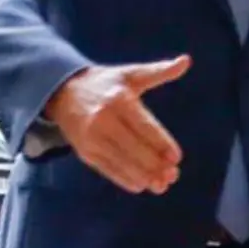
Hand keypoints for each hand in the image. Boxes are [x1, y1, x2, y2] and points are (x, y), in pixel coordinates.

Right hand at [44, 58, 190, 193]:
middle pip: (134, 147)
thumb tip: (186, 61)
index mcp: (118, 99)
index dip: (161, 143)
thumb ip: (159, 71)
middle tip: (173, 175)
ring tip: (161, 185)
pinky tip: (140, 185)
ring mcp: (92, 137)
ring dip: (143, 176)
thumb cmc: (105, 84)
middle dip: (155, 164)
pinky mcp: (84, 151)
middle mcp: (103, 119)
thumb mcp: (131, 74)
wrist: (62, 92)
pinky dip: (124, 179)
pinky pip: (107, 169)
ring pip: (121, 162)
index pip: (144, 126)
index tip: (176, 157)